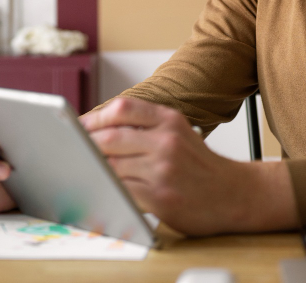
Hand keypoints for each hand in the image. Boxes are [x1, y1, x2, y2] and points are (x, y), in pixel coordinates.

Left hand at [80, 97, 298, 235]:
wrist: (234, 194)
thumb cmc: (200, 165)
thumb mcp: (179, 132)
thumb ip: (145, 127)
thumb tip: (98, 129)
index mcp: (170, 119)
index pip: (122, 108)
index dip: (94, 117)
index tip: (78, 126)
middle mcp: (166, 140)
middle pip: (110, 138)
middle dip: (86, 146)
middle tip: (71, 150)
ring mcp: (163, 169)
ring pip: (111, 166)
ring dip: (93, 170)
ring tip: (81, 170)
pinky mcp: (160, 196)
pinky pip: (121, 191)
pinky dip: (107, 190)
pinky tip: (102, 190)